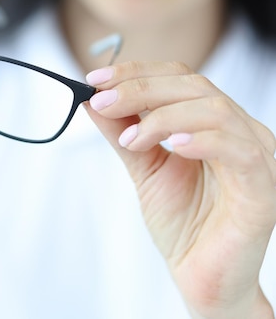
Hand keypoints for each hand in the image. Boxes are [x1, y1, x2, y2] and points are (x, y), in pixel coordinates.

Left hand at [85, 61, 275, 317]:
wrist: (202, 279)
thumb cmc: (182, 225)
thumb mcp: (145, 169)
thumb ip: (123, 133)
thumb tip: (92, 99)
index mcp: (214, 124)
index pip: (180, 79)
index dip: (137, 72)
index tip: (94, 78)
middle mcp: (240, 132)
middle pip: (194, 87)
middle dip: (141, 89)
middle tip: (102, 102)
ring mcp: (256, 158)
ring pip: (215, 111)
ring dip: (163, 116)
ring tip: (130, 139)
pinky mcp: (262, 190)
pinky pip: (239, 151)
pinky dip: (202, 141)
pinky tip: (171, 146)